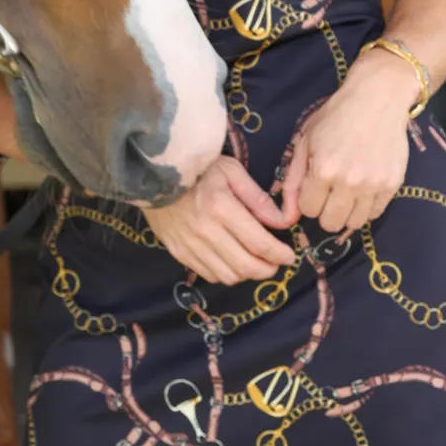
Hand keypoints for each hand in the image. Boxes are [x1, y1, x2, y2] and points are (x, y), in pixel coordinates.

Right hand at [142, 155, 295, 285]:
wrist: (154, 175)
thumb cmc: (198, 169)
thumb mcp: (232, 172)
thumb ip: (258, 199)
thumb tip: (283, 222)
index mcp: (221, 207)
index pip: (259, 242)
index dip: (280, 254)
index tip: (290, 255)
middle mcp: (205, 231)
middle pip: (245, 266)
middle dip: (268, 269)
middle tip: (276, 263)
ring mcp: (190, 245)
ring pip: (228, 276)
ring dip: (247, 274)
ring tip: (255, 262)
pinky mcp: (178, 252)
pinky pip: (209, 274)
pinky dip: (226, 273)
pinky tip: (232, 261)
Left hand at [280, 52, 414, 235]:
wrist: (378, 98)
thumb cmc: (336, 116)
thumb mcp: (305, 141)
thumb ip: (293, 180)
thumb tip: (287, 216)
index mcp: (323, 170)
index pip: (308, 210)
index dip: (308, 199)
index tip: (314, 184)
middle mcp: (349, 182)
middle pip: (331, 223)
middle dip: (325, 211)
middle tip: (329, 191)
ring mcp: (374, 185)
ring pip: (354, 223)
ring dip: (347, 211)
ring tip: (347, 190)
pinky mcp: (394, 185)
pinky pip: (376, 214)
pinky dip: (367, 206)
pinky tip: (363, 187)